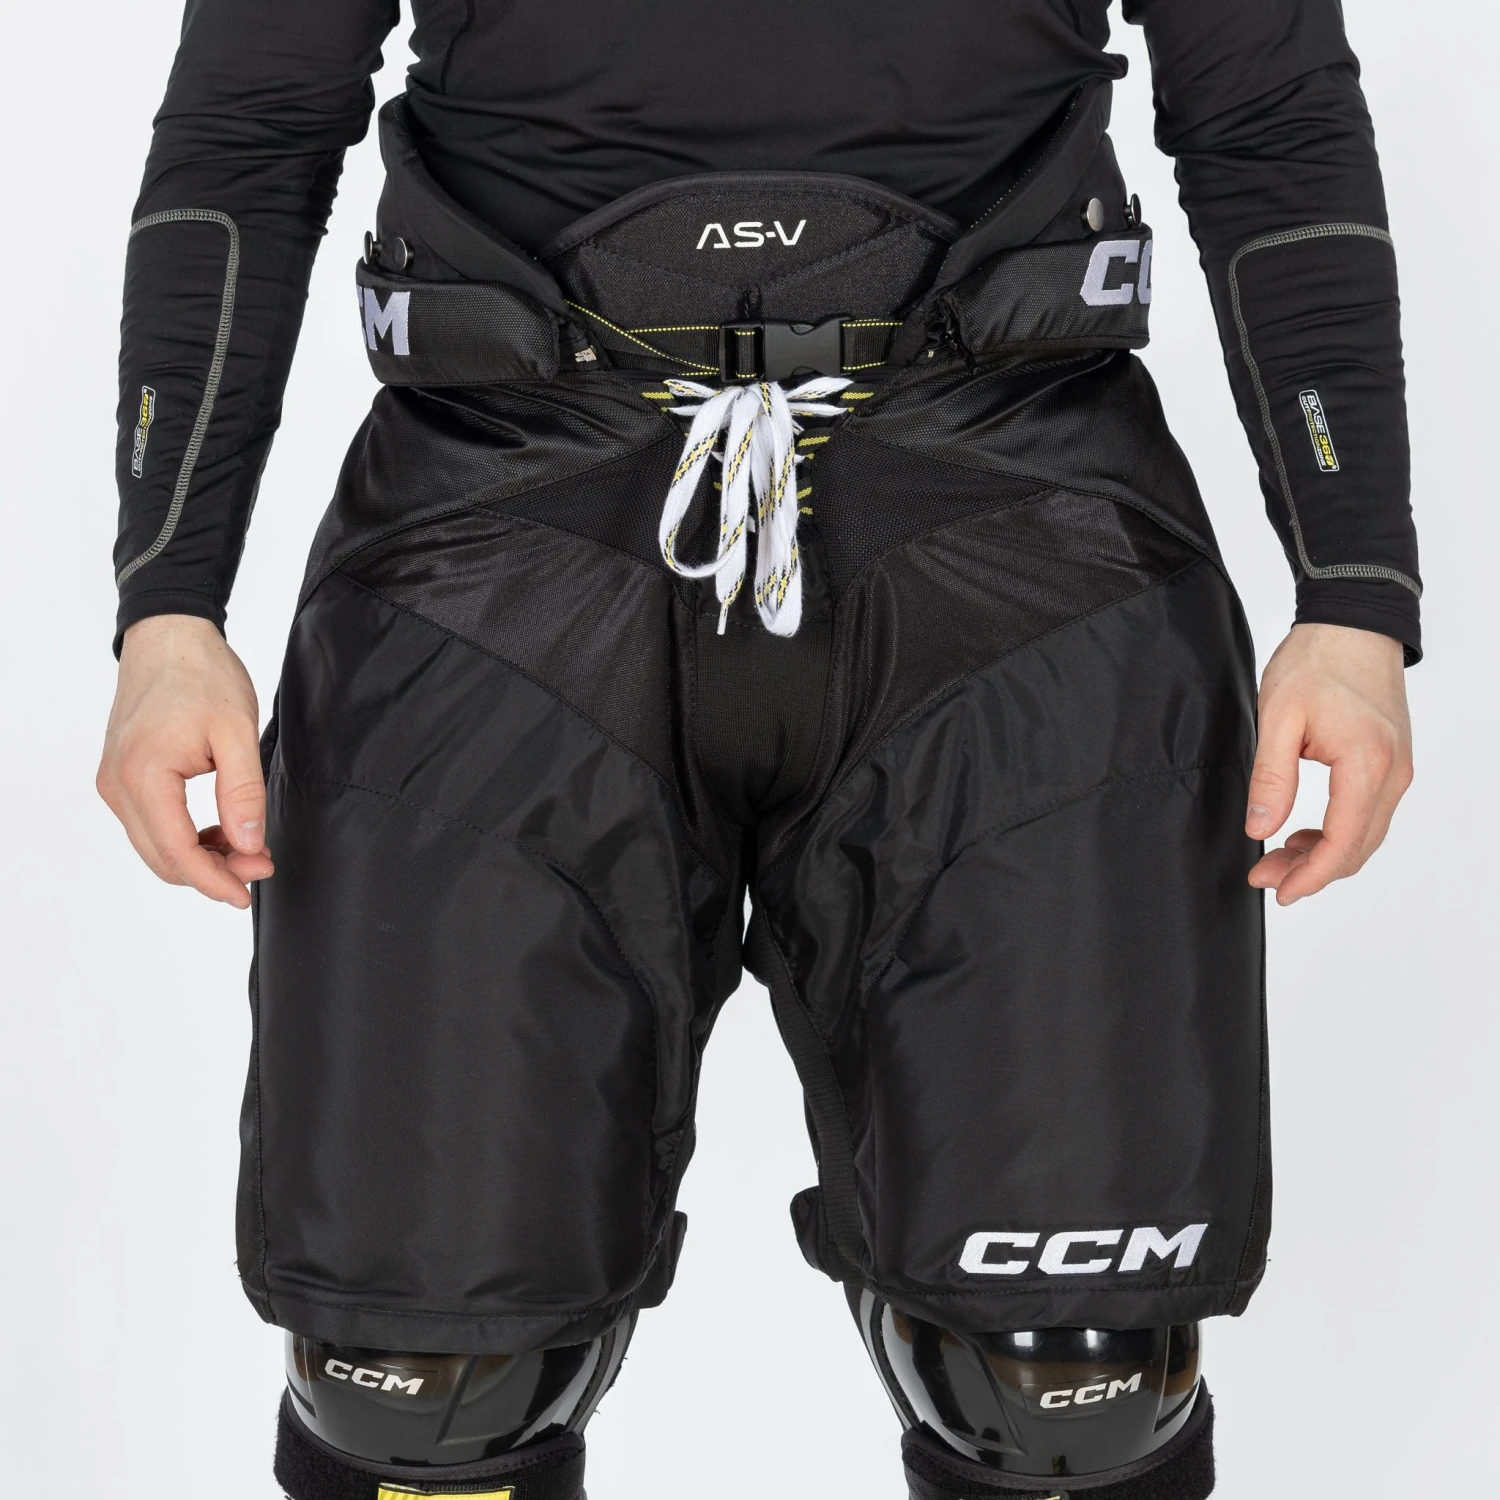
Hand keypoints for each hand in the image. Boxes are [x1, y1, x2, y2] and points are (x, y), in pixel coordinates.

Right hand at [97, 614, 272, 908]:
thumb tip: (249, 846)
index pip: (177, 852)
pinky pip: (150, 825)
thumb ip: (243, 793)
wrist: (169, 637)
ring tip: (247, 848)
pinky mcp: (121, 776)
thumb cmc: (202, 675)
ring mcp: (114, 782)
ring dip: (200, 856)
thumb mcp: (237, 732)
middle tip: (261, 864)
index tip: (248, 892)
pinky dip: (185, 837)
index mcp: (143, 775)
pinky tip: (221, 831)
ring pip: (155, 846)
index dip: (215, 880)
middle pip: (162, 858)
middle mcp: (117, 785)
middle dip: (213, 871)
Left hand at [1245, 623, 1411, 905]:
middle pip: (1358, 847)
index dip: (1310, 876)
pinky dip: (1338, 833)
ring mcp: (1397, 769)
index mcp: (1367, 764)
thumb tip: (1262, 828)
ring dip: (1324, 855)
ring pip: (1365, 835)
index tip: (1277, 890)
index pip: (1343, 843)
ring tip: (1277, 857)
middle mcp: (1393, 773)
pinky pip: (1368, 814)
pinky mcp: (1391, 762)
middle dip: (1312, 871)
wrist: (1353, 623)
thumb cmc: (1316, 661)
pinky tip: (1303, 833)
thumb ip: (1271, 776)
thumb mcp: (1277, 717)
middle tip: (1263, 875)